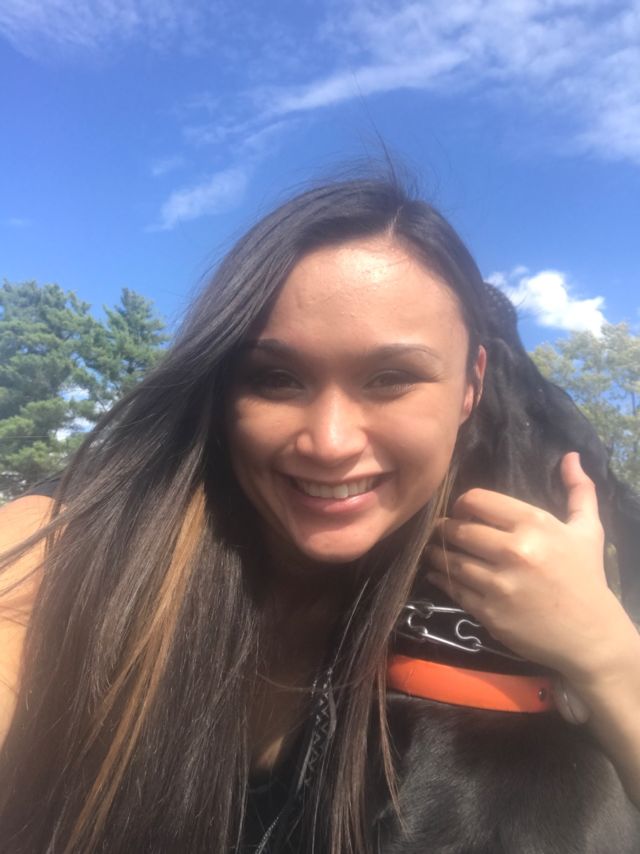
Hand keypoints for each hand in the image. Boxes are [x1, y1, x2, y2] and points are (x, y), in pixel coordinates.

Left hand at [426, 452, 625, 684]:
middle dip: (444, 528)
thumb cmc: (587, 578)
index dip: (463, 504)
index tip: (462, 512)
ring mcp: (499, 584)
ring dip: (436, 554)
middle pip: (458, 530)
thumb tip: (571, 456)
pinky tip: (437, 575)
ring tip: (433, 550)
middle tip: (440, 530)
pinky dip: (441, 579)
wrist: (591, 637)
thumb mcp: (588, 530)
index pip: (477, 500)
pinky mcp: (489, 612)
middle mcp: (514, 550)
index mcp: (534, 524)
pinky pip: (454, 589)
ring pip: (451, 560)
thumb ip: (579, 490)